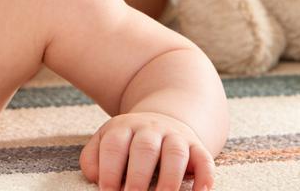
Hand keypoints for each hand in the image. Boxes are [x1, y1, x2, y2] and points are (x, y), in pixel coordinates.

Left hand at [80, 112, 215, 190]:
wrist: (164, 120)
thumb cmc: (129, 143)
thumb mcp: (107, 143)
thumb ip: (95, 160)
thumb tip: (96, 179)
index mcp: (123, 128)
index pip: (114, 145)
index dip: (109, 171)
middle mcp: (150, 129)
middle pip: (144, 148)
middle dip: (138, 176)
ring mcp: (175, 136)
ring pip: (175, 152)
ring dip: (169, 179)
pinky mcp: (197, 147)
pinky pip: (204, 159)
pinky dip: (204, 177)